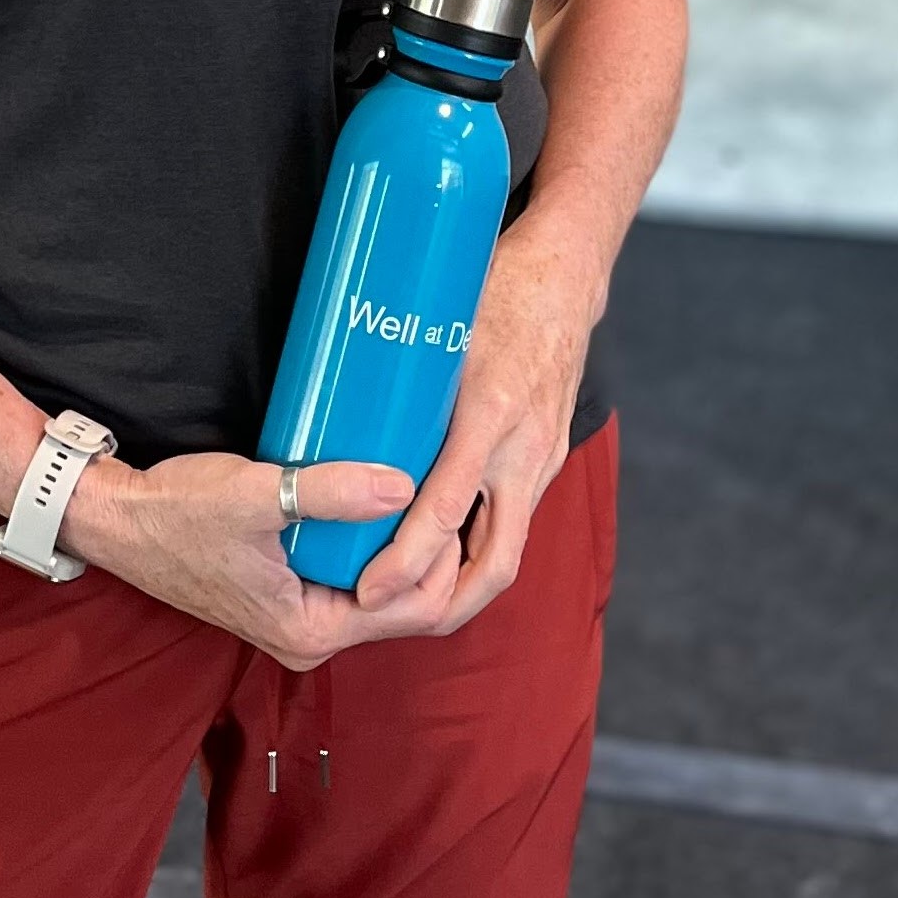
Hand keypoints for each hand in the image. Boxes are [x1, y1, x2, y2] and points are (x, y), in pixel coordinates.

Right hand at [61, 451, 462, 669]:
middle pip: (406, 603)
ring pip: (382, 586)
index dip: (443, 553)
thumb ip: (329, 493)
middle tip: (446, 481)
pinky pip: (354, 572)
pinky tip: (381, 492)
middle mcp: (311, 636)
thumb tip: (401, 485)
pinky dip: (374, 540)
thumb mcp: (256, 497)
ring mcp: (300, 616)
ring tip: (421, 479)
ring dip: (406, 542)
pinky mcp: (290, 591)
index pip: (413, 607)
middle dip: (434, 549)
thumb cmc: (178, 513)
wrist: (119, 519)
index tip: (451, 492)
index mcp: (311, 631)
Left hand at [348, 231, 600, 630]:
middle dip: (441, 604)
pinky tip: (439, 561)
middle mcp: (522, 446)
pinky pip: (513, 523)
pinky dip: (477, 552)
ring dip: (461, 588)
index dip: (406, 557)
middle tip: (385, 618)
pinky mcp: (546, 459)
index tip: (368, 588)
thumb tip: (331, 422)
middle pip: (493, 560)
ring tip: (404, 606)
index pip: (446, 506)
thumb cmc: (495, 291)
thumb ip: (397, 380)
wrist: (566, 278)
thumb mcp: (441, 328)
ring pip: (507, 551)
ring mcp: (542, 457)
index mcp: (489, 411)